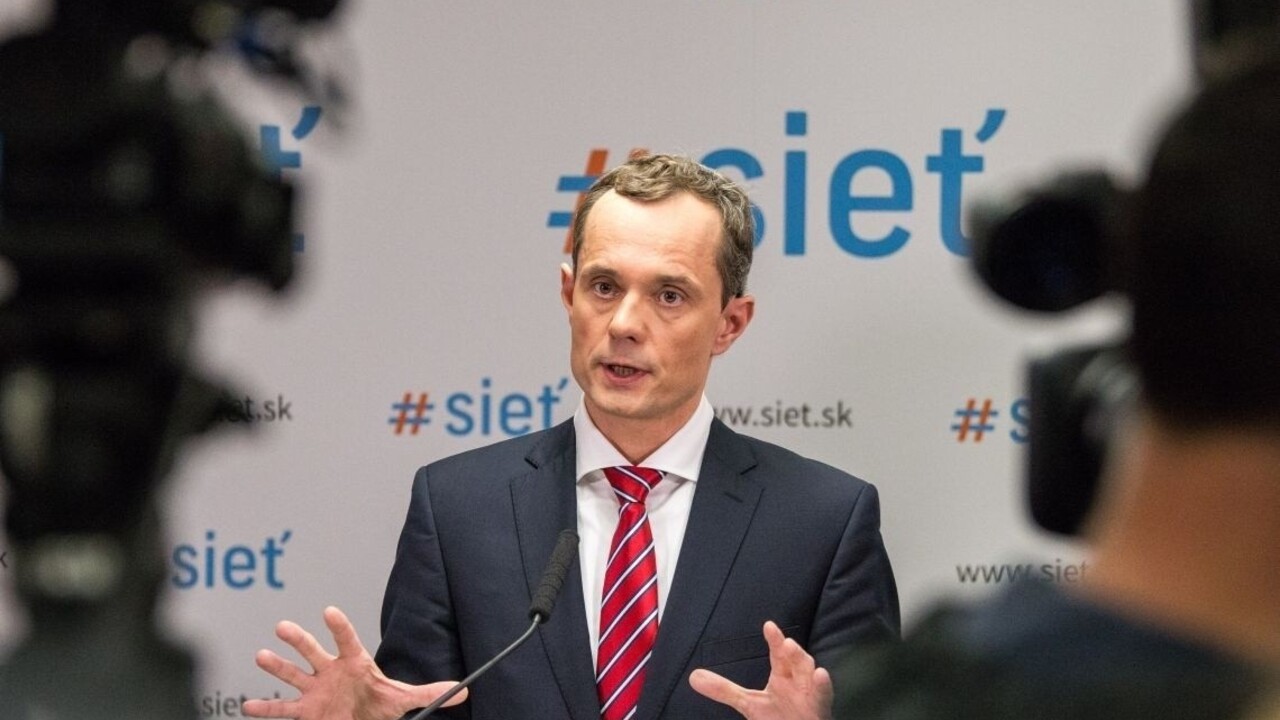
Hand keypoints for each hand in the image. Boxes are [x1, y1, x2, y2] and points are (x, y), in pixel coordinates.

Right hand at [242, 606, 465, 719]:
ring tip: (262, 656)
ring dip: (276, 666)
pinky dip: (265, 708)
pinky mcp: (305, 711)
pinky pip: (282, 709)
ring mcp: (315, 689)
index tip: (329, 611)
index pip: (347, 639)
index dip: (339, 626)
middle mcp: (330, 671)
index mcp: (354, 662)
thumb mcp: (404, 698)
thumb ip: (430, 692)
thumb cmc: (378, 704)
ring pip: (292, 674)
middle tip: (284, 626)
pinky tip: (249, 706)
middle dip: (298, 639)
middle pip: (312, 650)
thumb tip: (462, 691)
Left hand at [689, 621, 832, 719]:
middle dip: (793, 652)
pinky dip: (823, 687)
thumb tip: (694, 677)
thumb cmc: (780, 716)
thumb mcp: (749, 704)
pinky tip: (821, 676)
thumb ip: (724, 690)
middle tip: (785, 642)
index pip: (779, 655)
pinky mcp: (819, 711)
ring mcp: (811, 697)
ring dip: (808, 666)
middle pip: (797, 662)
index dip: (775, 640)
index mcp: (783, 676)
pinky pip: (823, 698)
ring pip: (812, 678)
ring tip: (798, 655)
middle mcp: (799, 682)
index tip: (768, 625)